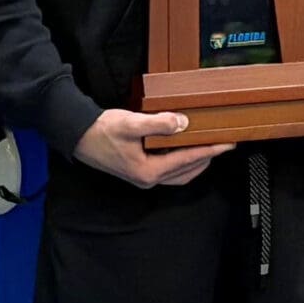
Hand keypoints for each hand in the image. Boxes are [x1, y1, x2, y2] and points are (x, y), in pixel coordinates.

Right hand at [74, 109, 233, 189]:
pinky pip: (169, 171)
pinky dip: (183, 163)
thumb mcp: (131, 124)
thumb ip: (158, 124)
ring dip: (196, 163)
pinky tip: (185, 151)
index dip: (209, 151)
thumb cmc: (101, 131)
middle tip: (224, 144)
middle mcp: (147, 178)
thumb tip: (182, 124)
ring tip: (209, 148)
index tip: (226, 143)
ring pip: (179, 174)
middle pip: (187, 171)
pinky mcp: (138, 171)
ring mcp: (143, 177)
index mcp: (148, 171)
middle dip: (207, 158)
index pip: (187, 160)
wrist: (77, 135)